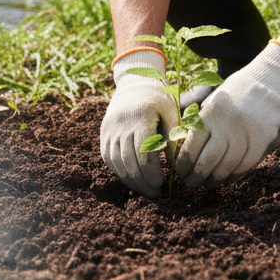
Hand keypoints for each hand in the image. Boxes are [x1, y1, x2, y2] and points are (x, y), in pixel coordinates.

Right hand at [100, 50, 179, 197]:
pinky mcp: (103, 133)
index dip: (152, 172)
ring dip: (130, 180)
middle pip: (129, 160)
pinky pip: (108, 158)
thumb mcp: (172, 114)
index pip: (143, 152)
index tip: (162, 185)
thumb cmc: (159, 102)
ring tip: (145, 191)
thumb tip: (176, 168)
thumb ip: (174, 139)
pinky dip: (119, 172)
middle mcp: (121, 122)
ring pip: (116, 161)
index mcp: (140, 116)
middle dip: (142, 181)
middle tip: (156, 194)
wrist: (134, 86)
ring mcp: (109, 128)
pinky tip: (132, 181)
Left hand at [176, 42, 279, 188]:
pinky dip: (234, 176)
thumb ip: (197, 120)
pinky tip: (225, 180)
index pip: (192, 143)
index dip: (184, 161)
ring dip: (215, 179)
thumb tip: (178, 145)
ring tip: (206, 184)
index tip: (179, 171)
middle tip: (189, 184)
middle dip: (196, 175)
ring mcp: (248, 133)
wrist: (268, 83)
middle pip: (209, 159)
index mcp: (211, 112)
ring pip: (228, 166)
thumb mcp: (210, 99)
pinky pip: (247, 165)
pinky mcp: (264, 141)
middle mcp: (228, 124)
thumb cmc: (233, 93)